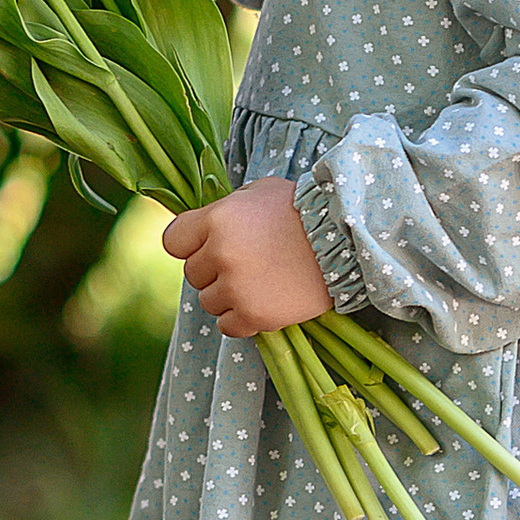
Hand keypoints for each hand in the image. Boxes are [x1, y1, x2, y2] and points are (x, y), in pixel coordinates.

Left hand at [160, 176, 333, 338]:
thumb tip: (206, 224)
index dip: (189, 244)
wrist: (346, 240)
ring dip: (228, 295)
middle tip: (246, 263)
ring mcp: (237, 287)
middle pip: (193, 274)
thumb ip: (227, 208)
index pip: (173, 241)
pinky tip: (260, 303)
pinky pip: (228, 327)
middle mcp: (221, 254)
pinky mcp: (255, 315)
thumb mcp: (258, 192)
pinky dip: (241, 319)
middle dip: (213, 270)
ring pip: (209, 302)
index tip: (206, 246)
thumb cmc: (303, 209)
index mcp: (217, 219)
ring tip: (258, 282)